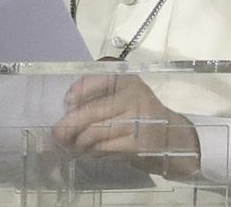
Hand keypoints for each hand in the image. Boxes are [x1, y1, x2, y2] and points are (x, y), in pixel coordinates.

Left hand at [53, 74, 200, 178]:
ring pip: (97, 132)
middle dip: (70, 124)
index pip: (96, 80)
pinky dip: (93, 150)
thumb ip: (102, 94)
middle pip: (93, 111)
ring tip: (71, 144)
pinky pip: (106, 147)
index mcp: (128, 81)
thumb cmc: (142, 113)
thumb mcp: (127, 94)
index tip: (67, 102)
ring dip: (79, 140)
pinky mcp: (138, 144)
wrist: (173, 137)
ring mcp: (137, 121)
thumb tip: (69, 105)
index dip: (78, 91)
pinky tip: (88, 150)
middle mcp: (134, 97)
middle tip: (57, 132)